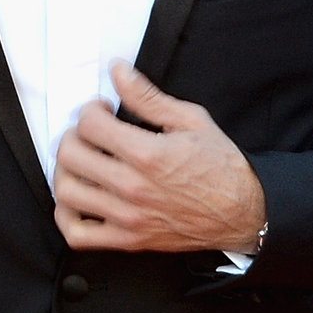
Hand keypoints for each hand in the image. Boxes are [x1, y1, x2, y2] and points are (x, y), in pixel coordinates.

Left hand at [52, 62, 265, 253]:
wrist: (246, 212)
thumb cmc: (221, 166)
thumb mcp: (190, 120)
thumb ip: (147, 96)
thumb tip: (117, 71)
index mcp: (148, 154)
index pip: (89, 124)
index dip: (90, 110)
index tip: (101, 111)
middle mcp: (134, 187)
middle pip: (70, 155)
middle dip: (74, 135)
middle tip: (89, 134)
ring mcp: (129, 217)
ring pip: (67, 192)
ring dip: (65, 171)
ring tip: (82, 162)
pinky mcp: (129, 240)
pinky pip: (78, 234)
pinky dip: (66, 216)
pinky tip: (78, 198)